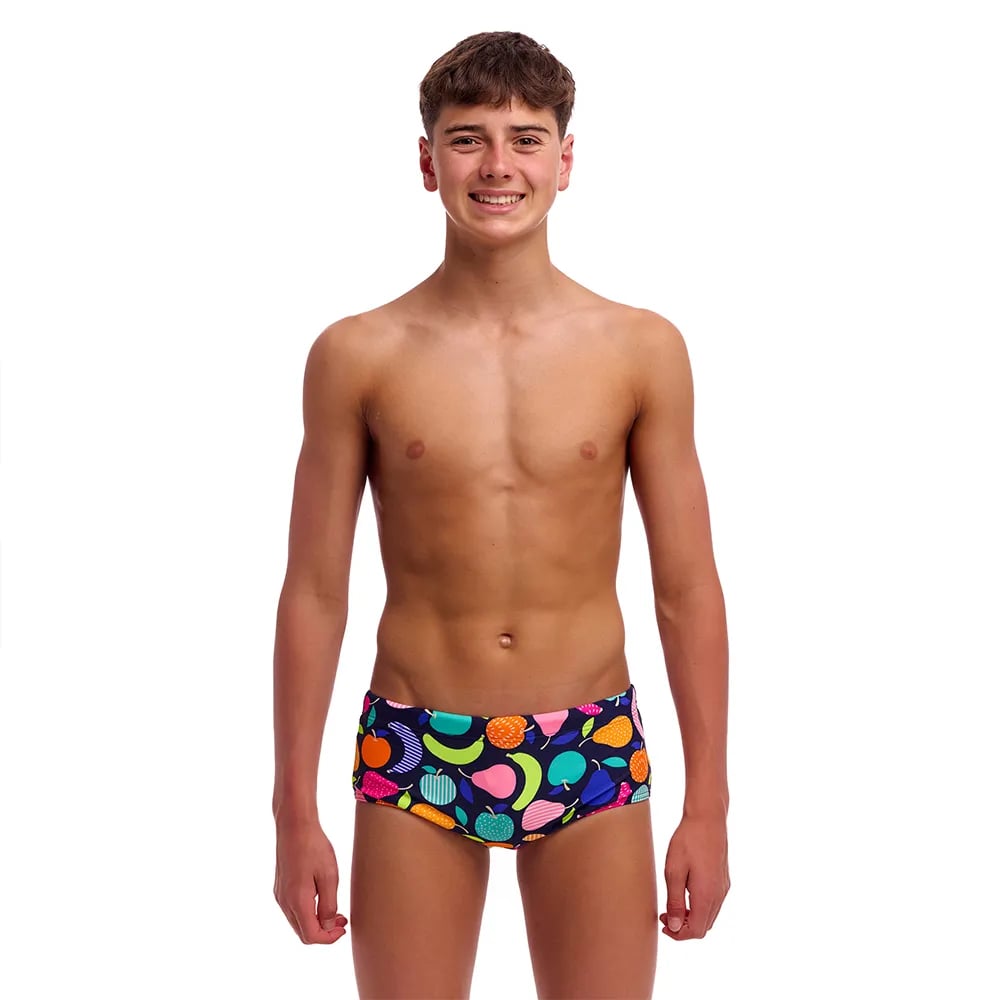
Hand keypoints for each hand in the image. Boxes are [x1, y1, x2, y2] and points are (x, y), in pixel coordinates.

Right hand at [274, 820, 348, 943]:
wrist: (294, 825)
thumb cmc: (314, 847)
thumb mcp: (329, 876)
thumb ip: (329, 905)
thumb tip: (329, 927)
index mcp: (297, 901)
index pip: (311, 935)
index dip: (329, 938)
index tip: (344, 929)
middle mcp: (284, 902)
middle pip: (303, 932)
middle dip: (324, 932)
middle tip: (343, 921)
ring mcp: (280, 895)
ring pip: (297, 922)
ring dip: (316, 922)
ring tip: (336, 911)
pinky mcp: (280, 887)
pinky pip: (293, 910)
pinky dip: (308, 912)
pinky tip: (321, 900)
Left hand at [659, 815, 729, 939]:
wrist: (708, 818)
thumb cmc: (688, 840)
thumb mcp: (674, 870)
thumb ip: (675, 901)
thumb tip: (674, 927)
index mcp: (706, 895)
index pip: (696, 931)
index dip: (679, 934)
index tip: (664, 925)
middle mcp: (719, 895)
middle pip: (704, 926)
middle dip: (684, 927)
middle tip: (665, 915)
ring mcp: (723, 887)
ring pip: (709, 916)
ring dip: (691, 917)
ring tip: (673, 904)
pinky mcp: (723, 879)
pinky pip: (713, 903)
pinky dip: (699, 907)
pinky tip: (686, 893)